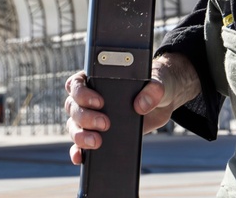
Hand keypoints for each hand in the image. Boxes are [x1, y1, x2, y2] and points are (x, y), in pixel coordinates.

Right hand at [64, 53, 201, 162]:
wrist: (163, 100)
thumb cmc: (155, 82)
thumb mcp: (158, 80)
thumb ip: (153, 88)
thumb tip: (141, 104)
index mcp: (98, 77)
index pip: (77, 83)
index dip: (82, 92)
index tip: (100, 102)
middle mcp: (90, 97)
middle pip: (73, 106)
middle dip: (85, 117)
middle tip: (105, 123)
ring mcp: (93, 117)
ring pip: (74, 125)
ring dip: (80, 135)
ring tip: (97, 142)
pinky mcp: (98, 134)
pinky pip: (80, 144)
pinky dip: (77, 150)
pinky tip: (81, 157)